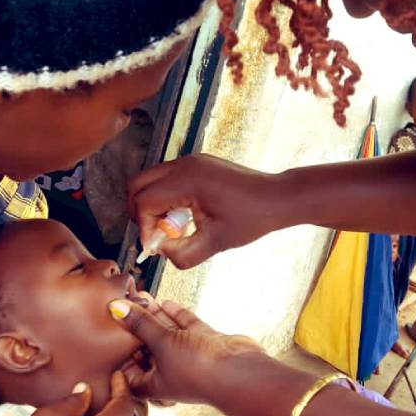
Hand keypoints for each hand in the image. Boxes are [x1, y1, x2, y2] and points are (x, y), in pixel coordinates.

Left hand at [109, 298, 263, 404]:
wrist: (239, 372)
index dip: (119, 353)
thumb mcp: (161, 344)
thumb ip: (140, 324)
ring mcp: (188, 357)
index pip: (129, 370)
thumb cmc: (197, 370)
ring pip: (166, 334)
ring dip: (155, 317)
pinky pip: (186, 327)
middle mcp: (170, 372)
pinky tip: (166, 302)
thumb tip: (115, 307)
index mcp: (153, 383)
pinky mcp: (205, 344)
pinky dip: (176, 315)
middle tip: (125, 305)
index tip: (108, 332)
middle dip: (136, 327)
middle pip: (147, 348)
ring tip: (142, 296)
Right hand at [128, 154, 281, 268]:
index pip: (143, 201)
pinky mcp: (196, 164)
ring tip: (175, 227)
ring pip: (150, 180)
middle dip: (140, 213)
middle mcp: (184, 165)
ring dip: (153, 205)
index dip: (144, 227)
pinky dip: (165, 198)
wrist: (277, 198)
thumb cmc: (251, 219)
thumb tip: (161, 251)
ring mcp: (190, 161)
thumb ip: (182, 254)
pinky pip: (166, 178)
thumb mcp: (215, 243)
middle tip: (157, 235)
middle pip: (137, 185)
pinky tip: (185, 216)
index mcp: (187, 180)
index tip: (156, 246)